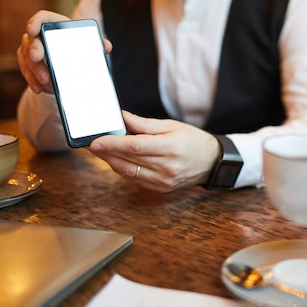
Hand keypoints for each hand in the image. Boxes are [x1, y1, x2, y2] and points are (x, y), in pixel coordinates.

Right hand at [16, 10, 112, 93]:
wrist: (69, 65)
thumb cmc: (78, 49)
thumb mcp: (87, 46)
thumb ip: (96, 45)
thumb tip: (107, 46)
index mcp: (55, 26)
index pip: (42, 18)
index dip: (35, 22)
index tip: (32, 29)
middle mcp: (39, 35)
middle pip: (32, 40)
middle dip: (33, 49)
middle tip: (37, 58)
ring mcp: (30, 48)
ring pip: (26, 57)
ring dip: (34, 69)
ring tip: (45, 80)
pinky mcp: (27, 62)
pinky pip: (25, 70)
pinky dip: (32, 80)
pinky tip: (39, 88)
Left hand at [89, 111, 220, 191]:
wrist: (212, 162)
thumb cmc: (193, 141)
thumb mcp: (172, 126)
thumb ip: (145, 124)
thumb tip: (122, 118)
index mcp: (170, 148)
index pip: (134, 147)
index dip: (112, 144)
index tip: (96, 141)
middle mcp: (166, 167)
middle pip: (128, 160)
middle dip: (107, 153)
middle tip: (93, 145)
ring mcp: (163, 181)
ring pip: (128, 172)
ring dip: (112, 162)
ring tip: (102, 152)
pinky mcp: (161, 188)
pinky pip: (135, 180)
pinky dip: (123, 170)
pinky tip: (117, 161)